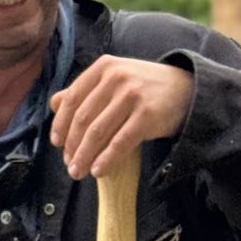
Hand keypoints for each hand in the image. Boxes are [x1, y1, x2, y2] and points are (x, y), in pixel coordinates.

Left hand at [49, 56, 192, 180]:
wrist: (186, 90)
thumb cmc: (144, 87)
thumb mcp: (114, 79)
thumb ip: (85, 89)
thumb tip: (54, 103)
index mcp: (103, 67)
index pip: (72, 98)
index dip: (61, 124)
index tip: (57, 144)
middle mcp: (116, 78)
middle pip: (83, 118)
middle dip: (72, 146)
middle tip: (69, 165)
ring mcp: (132, 95)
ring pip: (98, 132)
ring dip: (85, 156)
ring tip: (79, 172)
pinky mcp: (147, 115)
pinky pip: (119, 142)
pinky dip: (106, 159)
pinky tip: (98, 171)